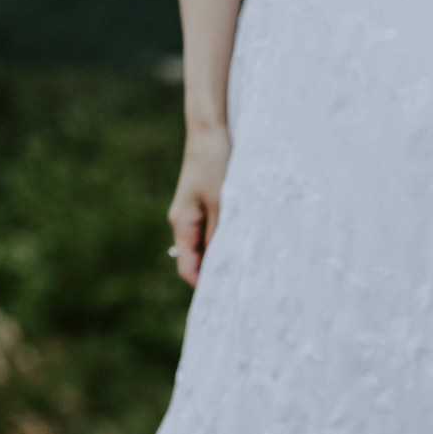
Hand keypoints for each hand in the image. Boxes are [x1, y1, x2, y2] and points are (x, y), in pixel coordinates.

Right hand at [168, 124, 231, 286]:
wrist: (211, 131)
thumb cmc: (215, 164)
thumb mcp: (222, 203)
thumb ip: (221, 235)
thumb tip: (223, 266)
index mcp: (183, 224)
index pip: (189, 268)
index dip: (205, 286)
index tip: (226, 302)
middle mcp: (185, 222)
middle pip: (199, 260)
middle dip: (218, 274)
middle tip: (244, 291)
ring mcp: (195, 214)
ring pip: (209, 246)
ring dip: (225, 256)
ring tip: (249, 270)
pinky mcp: (206, 204)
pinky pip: (215, 231)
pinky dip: (227, 240)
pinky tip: (246, 244)